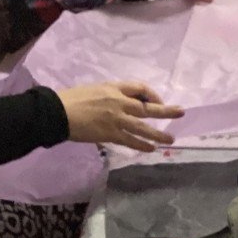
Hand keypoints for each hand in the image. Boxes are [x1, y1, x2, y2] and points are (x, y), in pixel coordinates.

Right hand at [59, 82, 181, 152]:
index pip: (139, 87)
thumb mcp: (95, 89)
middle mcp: (118, 102)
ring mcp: (116, 119)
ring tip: (170, 139)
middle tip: (181, 113)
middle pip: (148, 107)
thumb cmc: (72, 99)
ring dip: (158, 134)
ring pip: (143, 127)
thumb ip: (112, 95)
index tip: (158, 102)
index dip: (152, 94)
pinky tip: (151, 149)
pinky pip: (131, 141)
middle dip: (166, 111)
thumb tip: (126, 105)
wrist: (57, 112)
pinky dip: (142, 145)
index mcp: (113, 88)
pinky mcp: (110, 134)